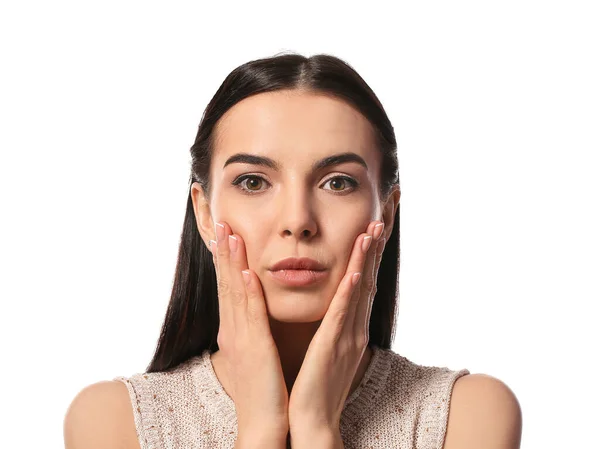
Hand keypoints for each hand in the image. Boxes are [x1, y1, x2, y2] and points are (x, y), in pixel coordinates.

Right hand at [210, 221, 289, 442]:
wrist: (262, 423)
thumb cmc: (262, 389)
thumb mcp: (253, 353)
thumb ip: (250, 329)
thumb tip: (252, 311)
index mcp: (234, 330)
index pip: (228, 287)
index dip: (225, 259)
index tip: (225, 233)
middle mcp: (233, 330)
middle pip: (227, 284)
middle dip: (224, 252)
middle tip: (221, 222)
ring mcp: (241, 339)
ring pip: (236, 293)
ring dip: (233, 263)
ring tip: (231, 235)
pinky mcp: (255, 350)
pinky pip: (252, 317)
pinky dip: (249, 293)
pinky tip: (250, 273)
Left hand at [287, 220, 385, 432]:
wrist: (313, 420)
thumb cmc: (318, 384)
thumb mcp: (330, 348)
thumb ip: (335, 325)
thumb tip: (336, 305)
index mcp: (352, 327)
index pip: (364, 282)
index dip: (370, 254)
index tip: (373, 227)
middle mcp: (355, 328)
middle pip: (369, 279)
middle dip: (375, 248)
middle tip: (382, 217)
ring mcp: (347, 337)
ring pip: (359, 291)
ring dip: (366, 260)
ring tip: (371, 232)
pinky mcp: (333, 346)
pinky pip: (342, 314)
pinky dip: (351, 292)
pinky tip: (357, 272)